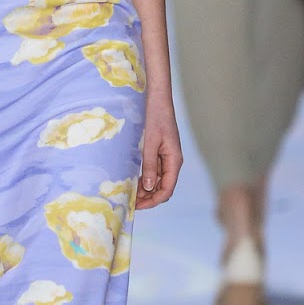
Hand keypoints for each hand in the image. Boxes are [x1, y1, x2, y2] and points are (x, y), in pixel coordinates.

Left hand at [136, 94, 181, 208]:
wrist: (156, 97)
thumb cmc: (154, 116)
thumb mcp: (150, 142)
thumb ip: (149, 165)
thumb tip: (148, 188)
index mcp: (174, 160)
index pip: (167, 190)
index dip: (153, 201)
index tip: (137, 206)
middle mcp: (172, 161)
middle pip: (163, 188)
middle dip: (148, 198)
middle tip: (130, 203)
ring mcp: (166, 157)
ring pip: (157, 181)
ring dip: (145, 190)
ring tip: (129, 194)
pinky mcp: (159, 152)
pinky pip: (153, 171)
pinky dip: (144, 179)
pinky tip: (132, 181)